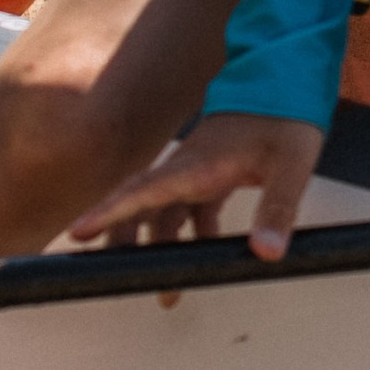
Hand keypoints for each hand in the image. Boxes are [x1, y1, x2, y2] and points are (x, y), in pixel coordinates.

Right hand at [73, 113, 322, 270]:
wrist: (288, 78)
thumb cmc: (285, 112)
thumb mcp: (291, 163)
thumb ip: (277, 207)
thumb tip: (266, 251)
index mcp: (198, 164)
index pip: (143, 190)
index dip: (109, 212)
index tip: (78, 230)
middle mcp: (190, 168)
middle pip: (142, 205)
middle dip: (122, 237)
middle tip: (108, 271)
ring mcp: (199, 170)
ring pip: (166, 212)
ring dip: (162, 247)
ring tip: (167, 291)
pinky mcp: (214, 173)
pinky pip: (192, 208)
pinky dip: (192, 233)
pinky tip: (202, 255)